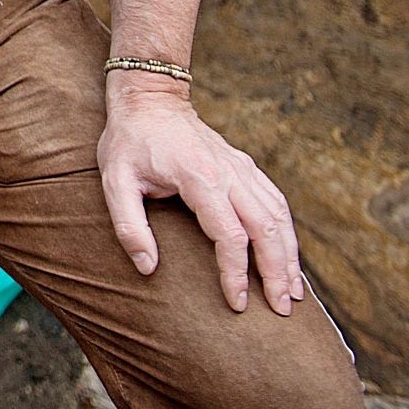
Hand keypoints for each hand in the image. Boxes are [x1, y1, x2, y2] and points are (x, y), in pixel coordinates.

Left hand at [97, 83, 305, 316]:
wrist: (149, 97)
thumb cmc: (129, 140)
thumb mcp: (114, 180)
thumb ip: (128, 225)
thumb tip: (147, 268)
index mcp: (199, 177)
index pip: (229, 235)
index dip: (235, 272)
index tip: (236, 303)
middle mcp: (229, 172)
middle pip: (266, 229)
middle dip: (277, 273)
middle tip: (281, 310)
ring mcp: (241, 167)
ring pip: (278, 216)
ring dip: (290, 256)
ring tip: (294, 293)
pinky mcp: (245, 166)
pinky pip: (275, 201)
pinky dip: (287, 232)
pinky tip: (289, 256)